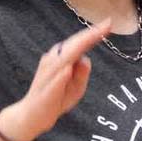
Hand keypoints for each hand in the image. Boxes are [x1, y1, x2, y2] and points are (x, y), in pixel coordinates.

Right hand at [0, 19, 111, 140]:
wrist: (33, 116)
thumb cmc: (56, 99)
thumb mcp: (76, 88)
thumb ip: (82, 73)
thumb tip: (85, 59)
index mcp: (61, 60)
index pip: (79, 44)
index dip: (93, 33)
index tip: (108, 24)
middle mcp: (53, 62)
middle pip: (73, 46)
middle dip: (89, 35)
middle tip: (106, 25)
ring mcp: (48, 75)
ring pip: (64, 59)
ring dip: (78, 47)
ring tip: (93, 36)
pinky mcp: (46, 91)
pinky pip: (54, 82)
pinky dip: (61, 76)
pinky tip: (68, 70)